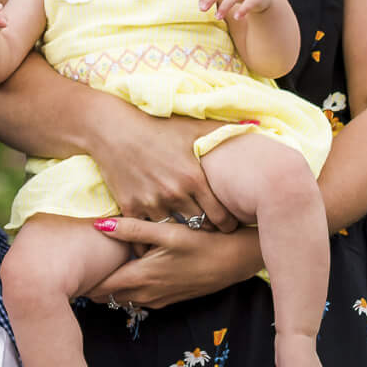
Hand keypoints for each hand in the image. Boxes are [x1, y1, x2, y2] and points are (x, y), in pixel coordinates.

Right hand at [85, 101, 237, 231]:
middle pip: (200, 226)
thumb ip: (224, 130)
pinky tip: (156, 241)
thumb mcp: (191, 126)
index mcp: (194, 177)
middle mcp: (175, 194)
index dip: (228, 223)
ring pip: (174, 231)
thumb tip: (255, 125)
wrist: (111, 129)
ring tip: (186, 237)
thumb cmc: (155, 126)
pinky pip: (145, 233)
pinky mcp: (130, 207)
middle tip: (212, 232)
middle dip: (208, 230)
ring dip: (180, 234)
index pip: (222, 215)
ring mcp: (151, 202)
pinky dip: (150, 239)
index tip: (229, 224)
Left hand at [93, 215, 263, 308]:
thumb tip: (98, 224)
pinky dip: (128, 292)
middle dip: (94, 288)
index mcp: (142, 277)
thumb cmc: (203, 242)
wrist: (236, 260)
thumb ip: (132, 228)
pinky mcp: (172, 298)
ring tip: (96, 275)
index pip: (102, 287)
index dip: (84, 282)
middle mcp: (148, 293)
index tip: (70, 274)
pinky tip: (127, 277)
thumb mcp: (167, 231)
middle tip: (77, 274)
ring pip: (126, 300)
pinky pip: (142, 299)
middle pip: (110, 297)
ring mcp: (161, 298)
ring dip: (111, 291)